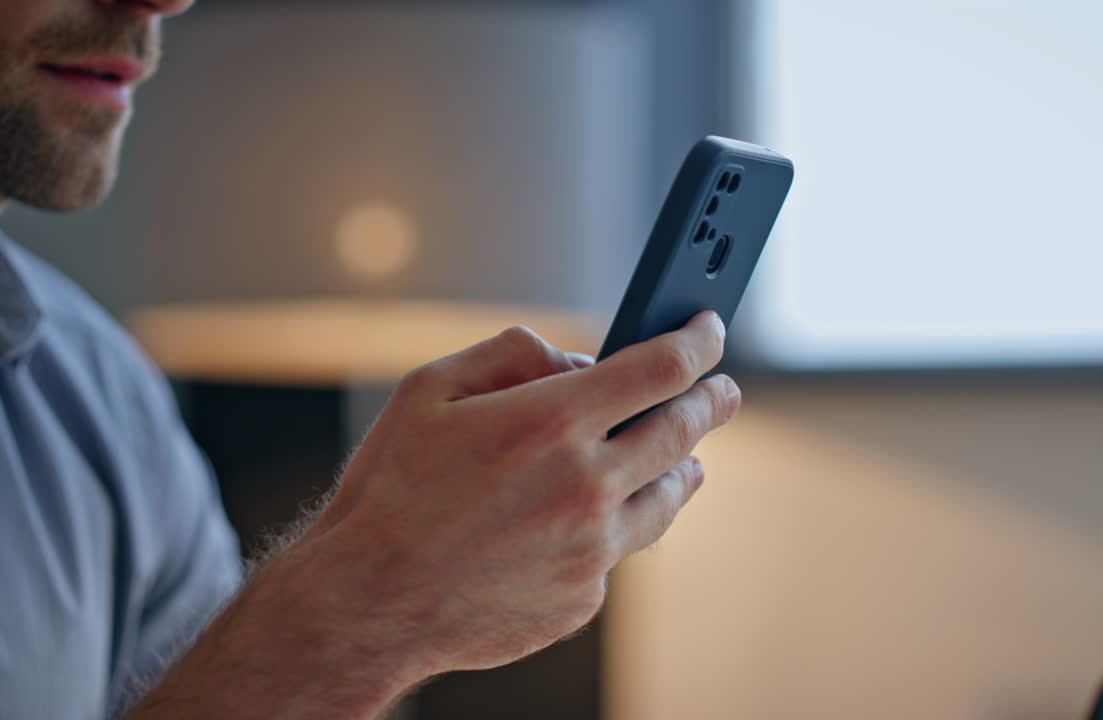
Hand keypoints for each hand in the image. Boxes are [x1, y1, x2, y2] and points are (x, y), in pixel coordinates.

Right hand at [306, 311, 739, 682]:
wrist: (367, 603)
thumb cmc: (390, 492)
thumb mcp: (429, 389)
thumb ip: (512, 355)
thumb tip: (574, 359)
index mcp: (552, 423)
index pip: (660, 369)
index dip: (697, 343)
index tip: (710, 332)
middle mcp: (586, 486)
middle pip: (683, 432)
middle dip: (711, 402)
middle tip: (723, 391)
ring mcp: (591, 550)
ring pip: (668, 500)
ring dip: (683, 469)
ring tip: (686, 460)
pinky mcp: (583, 598)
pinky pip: (617, 552)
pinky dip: (612, 528)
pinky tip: (587, 522)